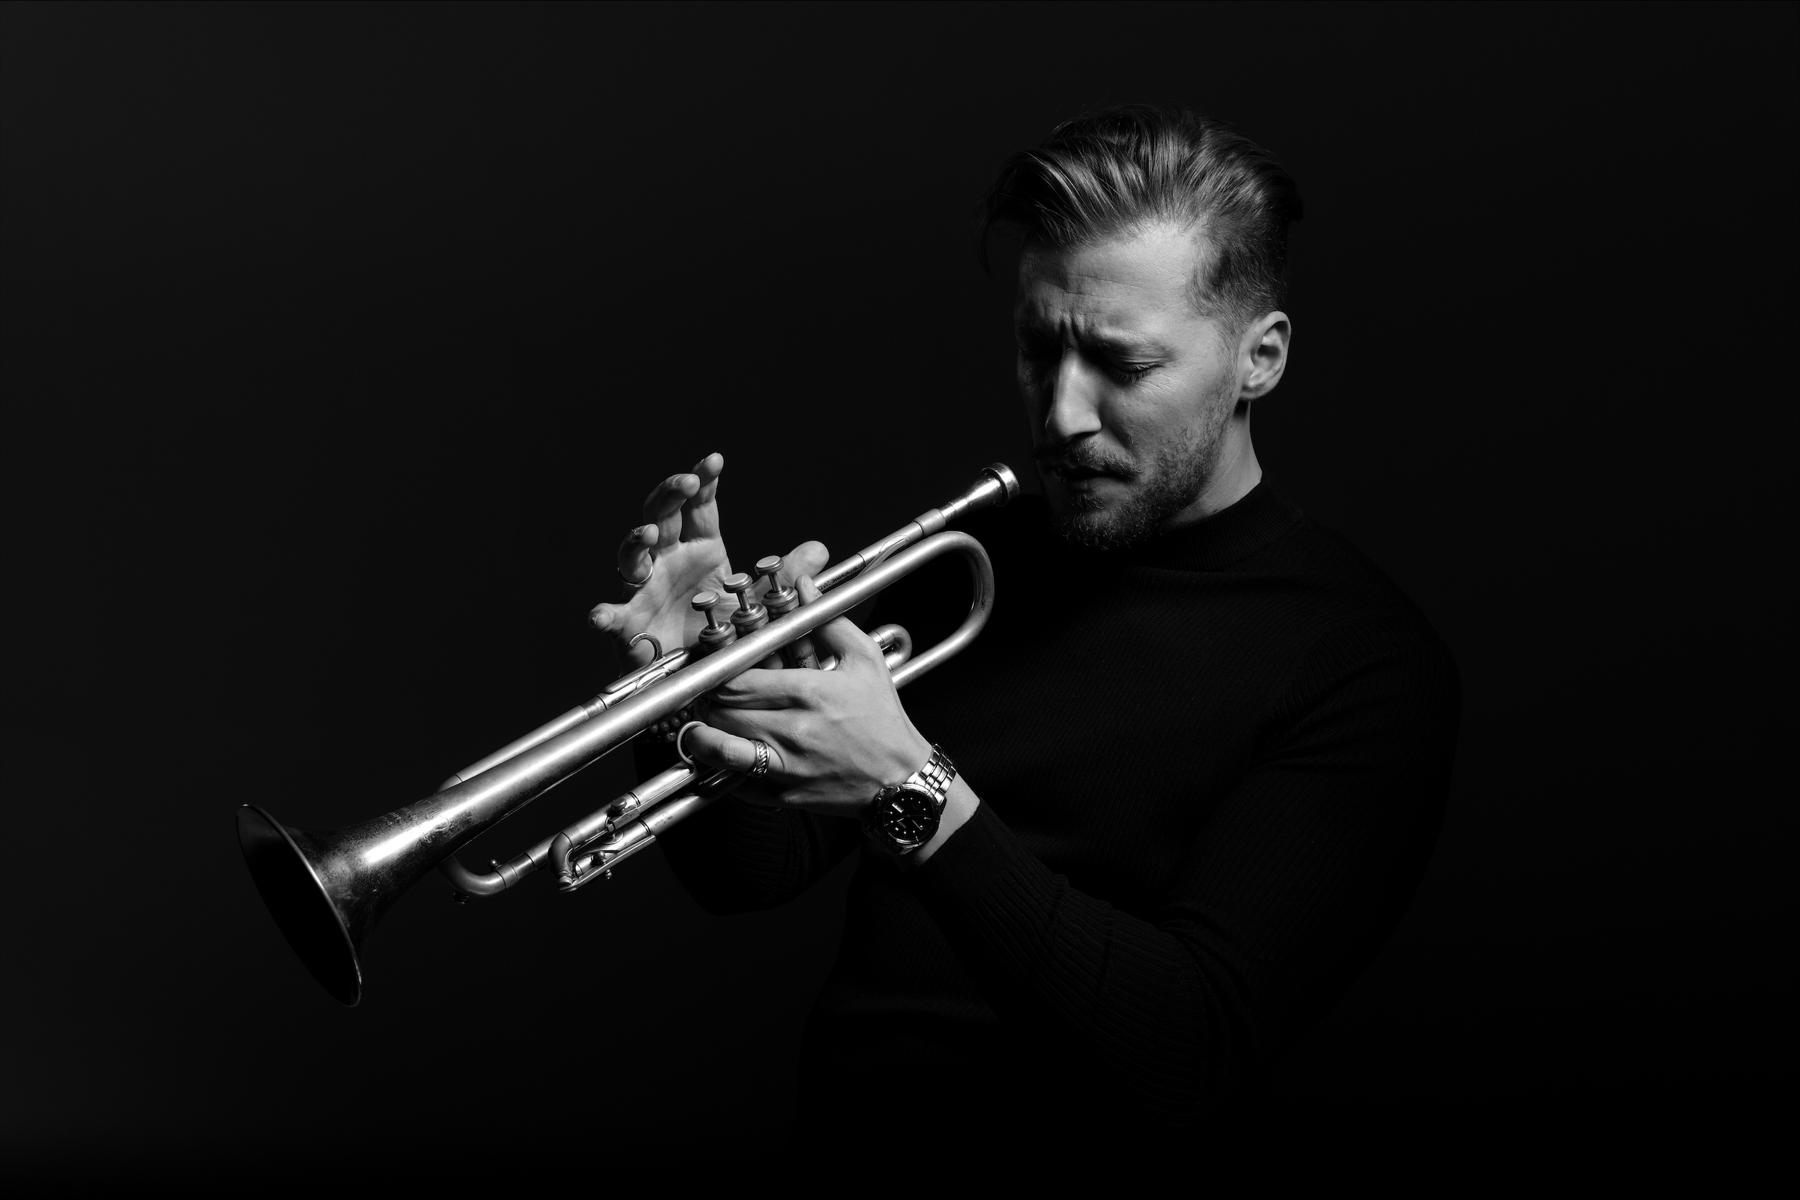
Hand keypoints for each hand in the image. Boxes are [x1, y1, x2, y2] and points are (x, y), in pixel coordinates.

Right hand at [586, 452, 825, 668]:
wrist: (706, 675)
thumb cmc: (725, 631)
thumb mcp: (760, 602)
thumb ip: (785, 577)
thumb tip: (818, 550)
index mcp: (699, 549)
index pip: (698, 507)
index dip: (702, 482)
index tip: (714, 461)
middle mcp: (668, 562)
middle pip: (660, 516)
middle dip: (670, 496)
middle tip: (685, 483)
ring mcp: (645, 589)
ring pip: (631, 557)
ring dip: (637, 541)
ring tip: (650, 533)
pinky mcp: (630, 624)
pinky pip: (614, 618)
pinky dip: (605, 616)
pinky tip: (601, 616)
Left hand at [681, 578, 933, 818]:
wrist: (901, 779)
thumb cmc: (883, 720)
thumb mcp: (865, 660)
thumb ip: (828, 621)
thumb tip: (804, 586)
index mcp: (808, 692)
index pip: (736, 679)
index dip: (717, 672)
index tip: (716, 668)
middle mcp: (792, 730)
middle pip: (722, 711)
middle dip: (709, 700)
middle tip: (710, 694)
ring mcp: (786, 766)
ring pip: (720, 750)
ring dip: (704, 736)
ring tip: (703, 726)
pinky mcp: (784, 795)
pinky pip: (737, 784)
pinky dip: (725, 770)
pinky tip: (729, 757)